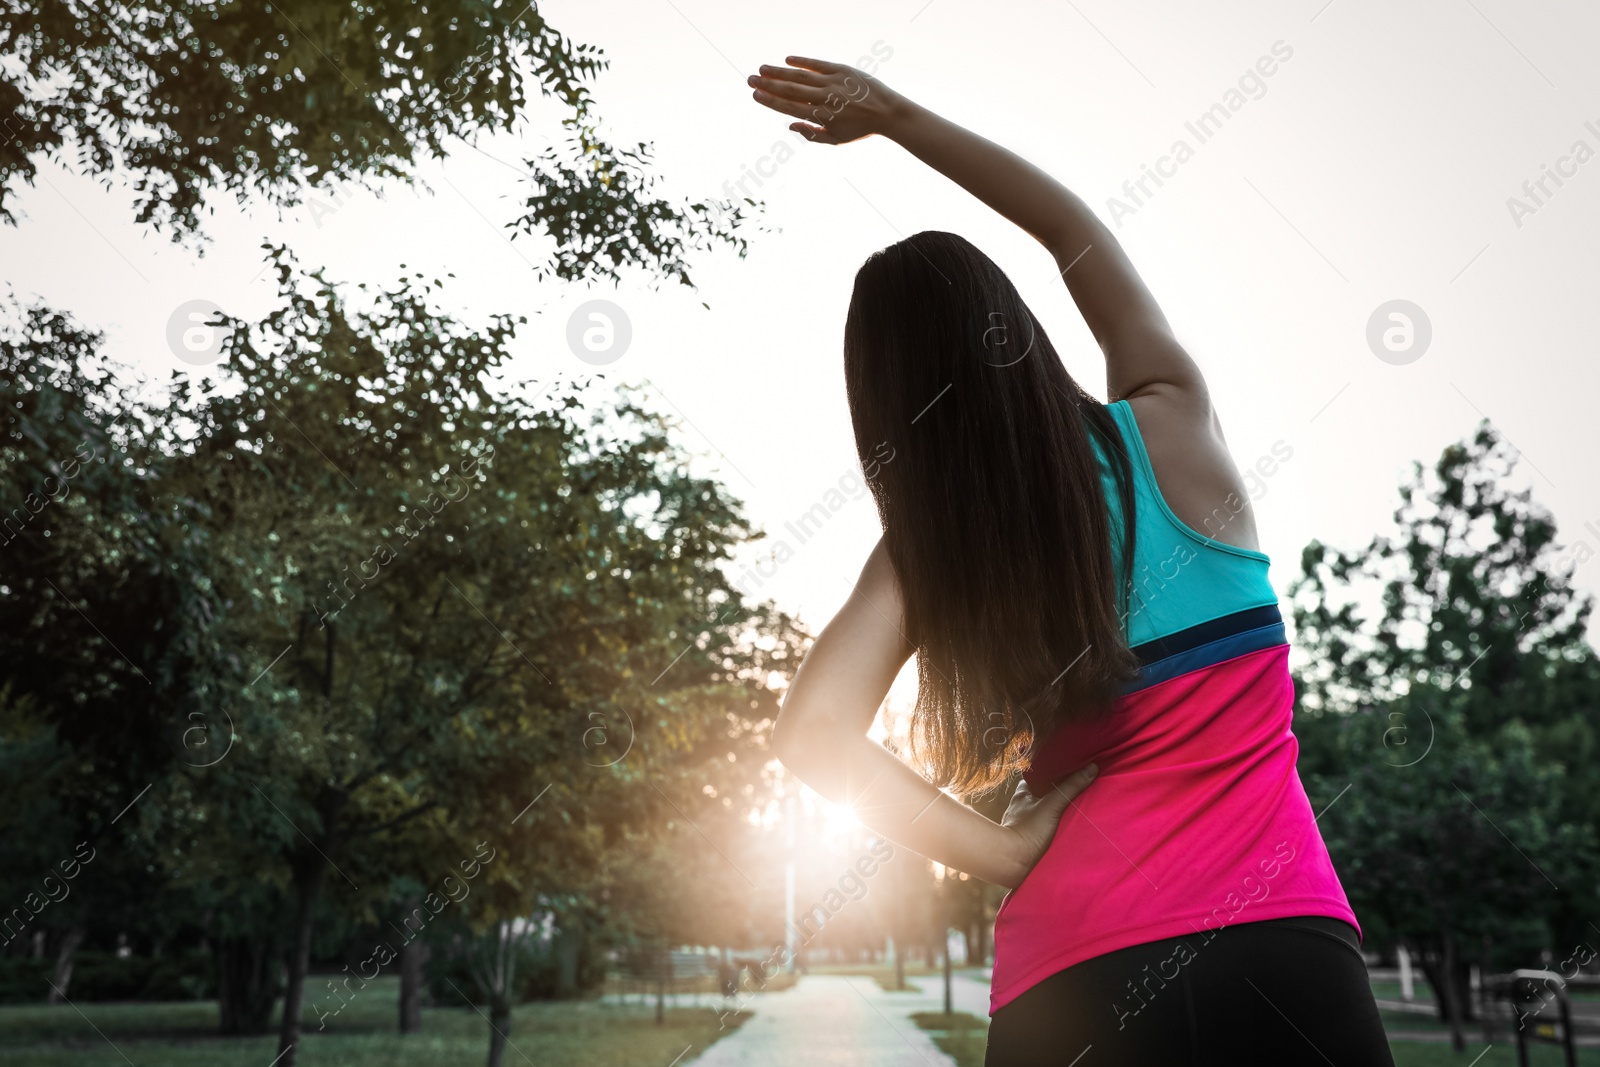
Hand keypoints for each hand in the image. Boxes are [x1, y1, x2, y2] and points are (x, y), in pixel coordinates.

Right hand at [746, 56, 906, 144]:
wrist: (888, 112)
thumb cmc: (860, 129)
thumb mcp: (836, 140)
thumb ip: (811, 135)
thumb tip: (790, 125)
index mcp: (822, 117)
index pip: (790, 108)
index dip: (770, 101)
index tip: (755, 95)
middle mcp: (825, 98)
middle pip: (790, 90)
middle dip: (768, 84)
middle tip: (750, 79)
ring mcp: (834, 82)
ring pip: (801, 76)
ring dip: (779, 72)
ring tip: (762, 69)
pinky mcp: (843, 70)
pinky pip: (818, 64)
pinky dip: (802, 61)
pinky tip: (787, 60)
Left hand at [999, 763, 1098, 887]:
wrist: (1012, 863)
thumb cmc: (1028, 830)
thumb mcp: (1052, 805)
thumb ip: (1070, 787)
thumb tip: (1092, 767)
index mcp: (1022, 794)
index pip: (1037, 777)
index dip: (1051, 772)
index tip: (1068, 769)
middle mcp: (1021, 807)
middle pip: (1041, 794)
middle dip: (1056, 792)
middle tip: (1075, 788)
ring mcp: (1023, 824)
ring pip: (1042, 812)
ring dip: (1054, 811)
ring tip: (1075, 807)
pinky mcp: (1027, 840)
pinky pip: (1042, 828)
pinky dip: (1052, 826)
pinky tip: (1065, 827)